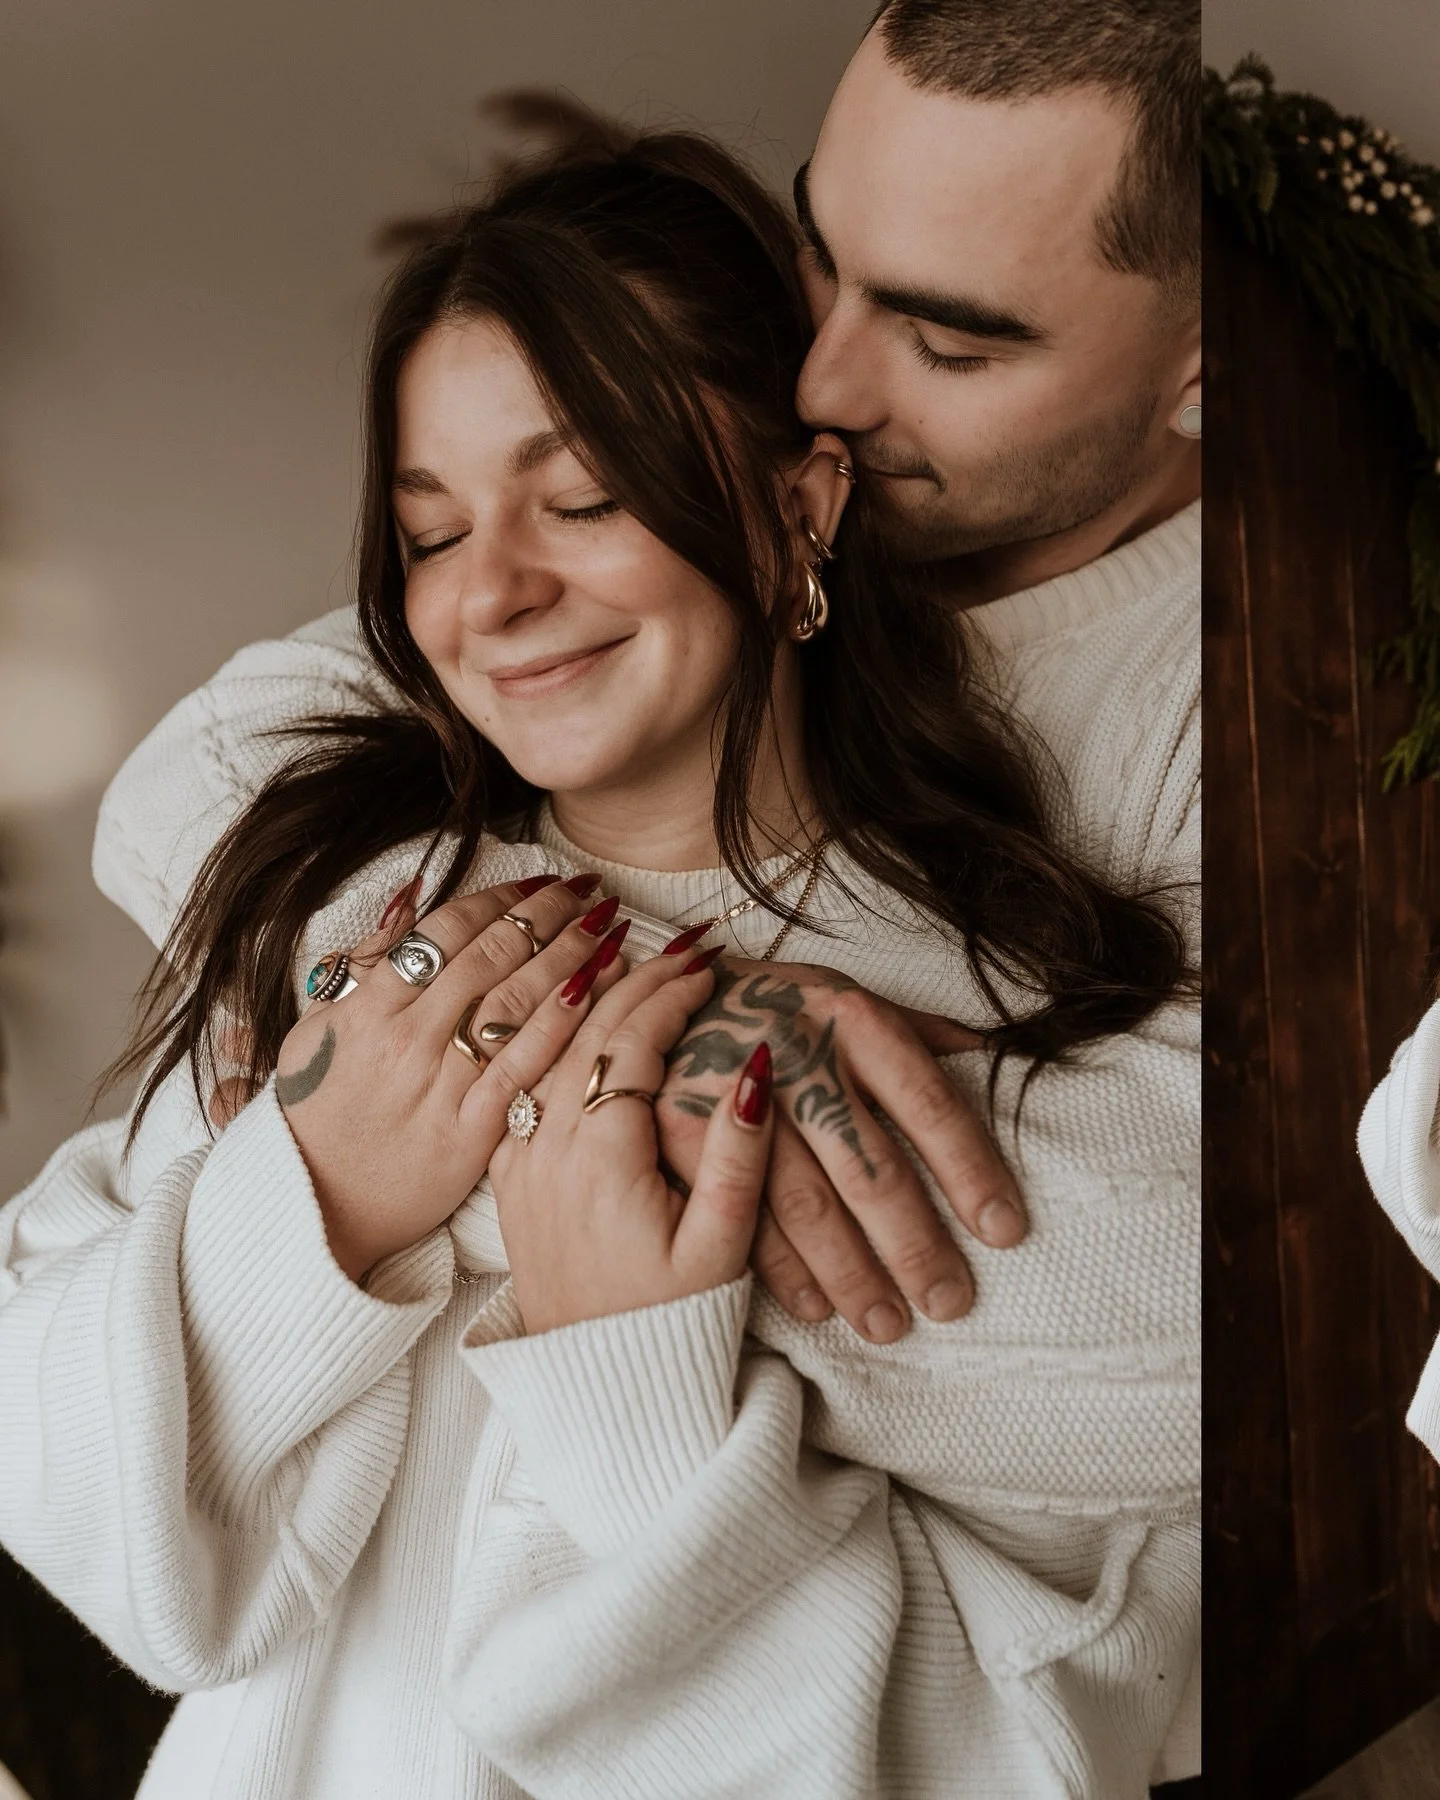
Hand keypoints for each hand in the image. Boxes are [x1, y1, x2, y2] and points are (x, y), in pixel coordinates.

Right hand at [272, 873, 631, 1280]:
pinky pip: (525, 1067)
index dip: (499, 900)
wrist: (311, 1205)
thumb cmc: (314, 1114)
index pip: (445, 933)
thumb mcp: (316, 1029)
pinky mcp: (471, 1131)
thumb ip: (366, 964)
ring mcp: (442, 1084)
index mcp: (370, 1009)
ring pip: (514, 1003)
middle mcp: (409, 1039)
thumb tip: (409, 899)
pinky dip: (563, 1023)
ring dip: (568, 955)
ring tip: (607, 925)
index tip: (539, 881)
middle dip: (547, 915)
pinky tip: (598, 992)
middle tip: (588, 888)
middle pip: (491, 957)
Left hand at [488, 953, 772, 1333]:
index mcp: (599, 1160)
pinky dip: (553, 1037)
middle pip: (583, 1032)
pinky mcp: (506, 1176)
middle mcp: (546, 1150)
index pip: (630, 1043)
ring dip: (588, 996)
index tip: (707, 965)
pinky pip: (522, 1083)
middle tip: (677, 944)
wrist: (600, 1387)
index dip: (670, 995)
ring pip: (544, 1049)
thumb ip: (740, 1156)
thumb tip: (755, 1065)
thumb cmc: (672, 1321)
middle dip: (632, 977)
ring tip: (628, 953)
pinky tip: (579, 1013)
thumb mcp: (722, 1247)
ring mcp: (518, 1162)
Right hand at [654, 958, 1025, 1342]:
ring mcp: (737, 1095)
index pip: (927, 1104)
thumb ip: (921, 1031)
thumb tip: (1001, 1058)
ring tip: (889, 1324)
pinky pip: (741, 1214)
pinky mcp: (683, 1130)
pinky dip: (780, 1269)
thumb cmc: (783, 1004)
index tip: (1006, 1231)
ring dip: (851, 1273)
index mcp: (855, 1019)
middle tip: (951, 1303)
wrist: (669, 989)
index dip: (970, 1171)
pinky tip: (817, 1306)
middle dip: (914, 1245)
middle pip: (868, 1167)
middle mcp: (801, 1055)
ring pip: (805, 1203)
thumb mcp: (853, 995)